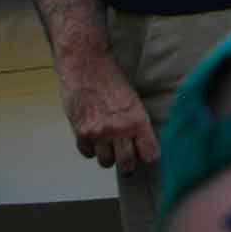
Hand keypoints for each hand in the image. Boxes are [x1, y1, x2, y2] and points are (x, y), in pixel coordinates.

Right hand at [56, 49, 157, 173]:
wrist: (86, 66)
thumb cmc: (112, 78)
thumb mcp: (133, 99)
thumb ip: (136, 122)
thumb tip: (141, 140)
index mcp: (138, 120)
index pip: (150, 154)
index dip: (149, 156)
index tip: (147, 155)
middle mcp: (119, 130)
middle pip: (127, 165)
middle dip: (129, 165)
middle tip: (128, 160)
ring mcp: (98, 133)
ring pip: (106, 163)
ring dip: (109, 158)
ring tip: (110, 148)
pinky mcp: (80, 132)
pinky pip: (87, 154)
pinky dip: (91, 150)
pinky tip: (94, 140)